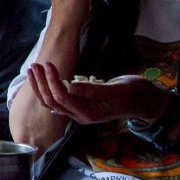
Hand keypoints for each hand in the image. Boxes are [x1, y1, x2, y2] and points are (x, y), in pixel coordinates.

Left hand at [27, 62, 169, 125]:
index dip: (52, 81)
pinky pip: (57, 101)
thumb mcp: (118, 89)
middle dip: (41, 84)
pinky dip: (47, 90)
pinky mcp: (79, 106)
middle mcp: (80, 115)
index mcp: (89, 112)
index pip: (62, 98)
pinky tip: (41, 79)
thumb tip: (71, 85)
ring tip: (34, 69)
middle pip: (52, 101)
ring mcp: (79, 112)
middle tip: (35, 65)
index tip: (49, 64)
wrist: (145, 102)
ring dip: (40, 87)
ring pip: (52, 102)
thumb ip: (95, 90)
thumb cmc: (135, 93)